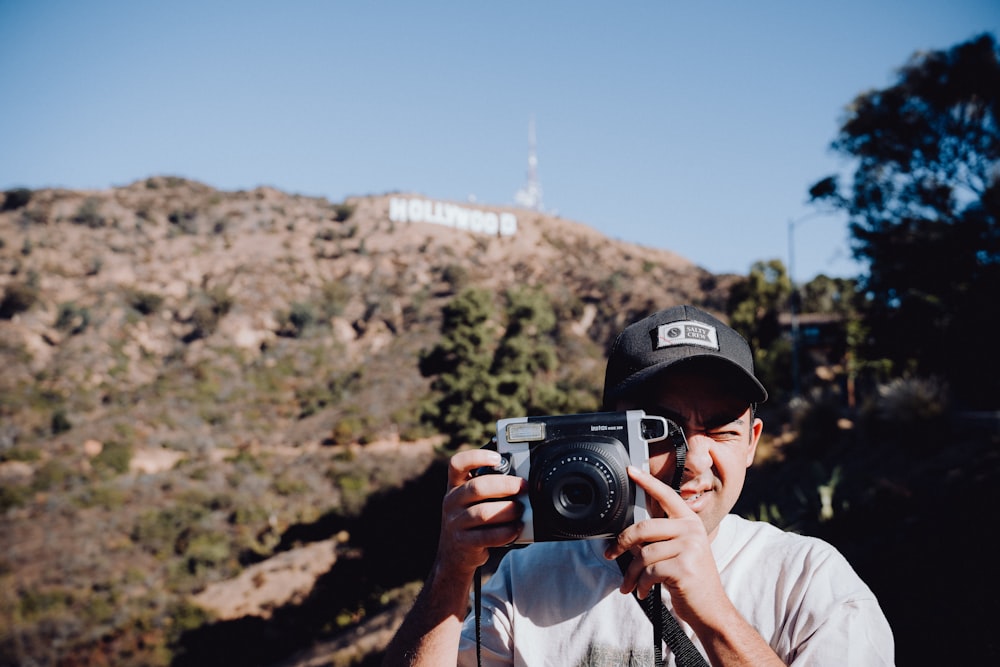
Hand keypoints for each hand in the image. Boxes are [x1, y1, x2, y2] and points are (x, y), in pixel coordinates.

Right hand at [435, 449, 526, 576]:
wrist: (454, 554)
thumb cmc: (471, 520)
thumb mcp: (470, 500)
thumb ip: (486, 485)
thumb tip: (519, 473)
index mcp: (454, 485)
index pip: (457, 464)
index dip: (476, 457)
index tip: (497, 457)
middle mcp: (451, 501)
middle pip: (477, 487)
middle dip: (505, 485)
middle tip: (523, 487)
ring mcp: (456, 523)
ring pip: (484, 513)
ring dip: (507, 510)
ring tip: (520, 510)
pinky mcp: (464, 542)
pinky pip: (488, 536)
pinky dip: (506, 532)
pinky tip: (516, 528)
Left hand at [604, 466, 727, 625]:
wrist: (710, 608)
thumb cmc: (690, 580)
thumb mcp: (680, 552)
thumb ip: (660, 538)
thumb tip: (628, 536)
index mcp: (690, 522)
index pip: (667, 496)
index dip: (648, 482)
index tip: (630, 470)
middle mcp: (692, 530)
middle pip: (644, 528)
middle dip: (621, 543)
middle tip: (610, 554)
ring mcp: (690, 548)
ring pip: (643, 554)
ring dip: (631, 574)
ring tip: (631, 584)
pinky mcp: (684, 567)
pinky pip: (649, 572)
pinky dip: (641, 584)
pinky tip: (643, 591)